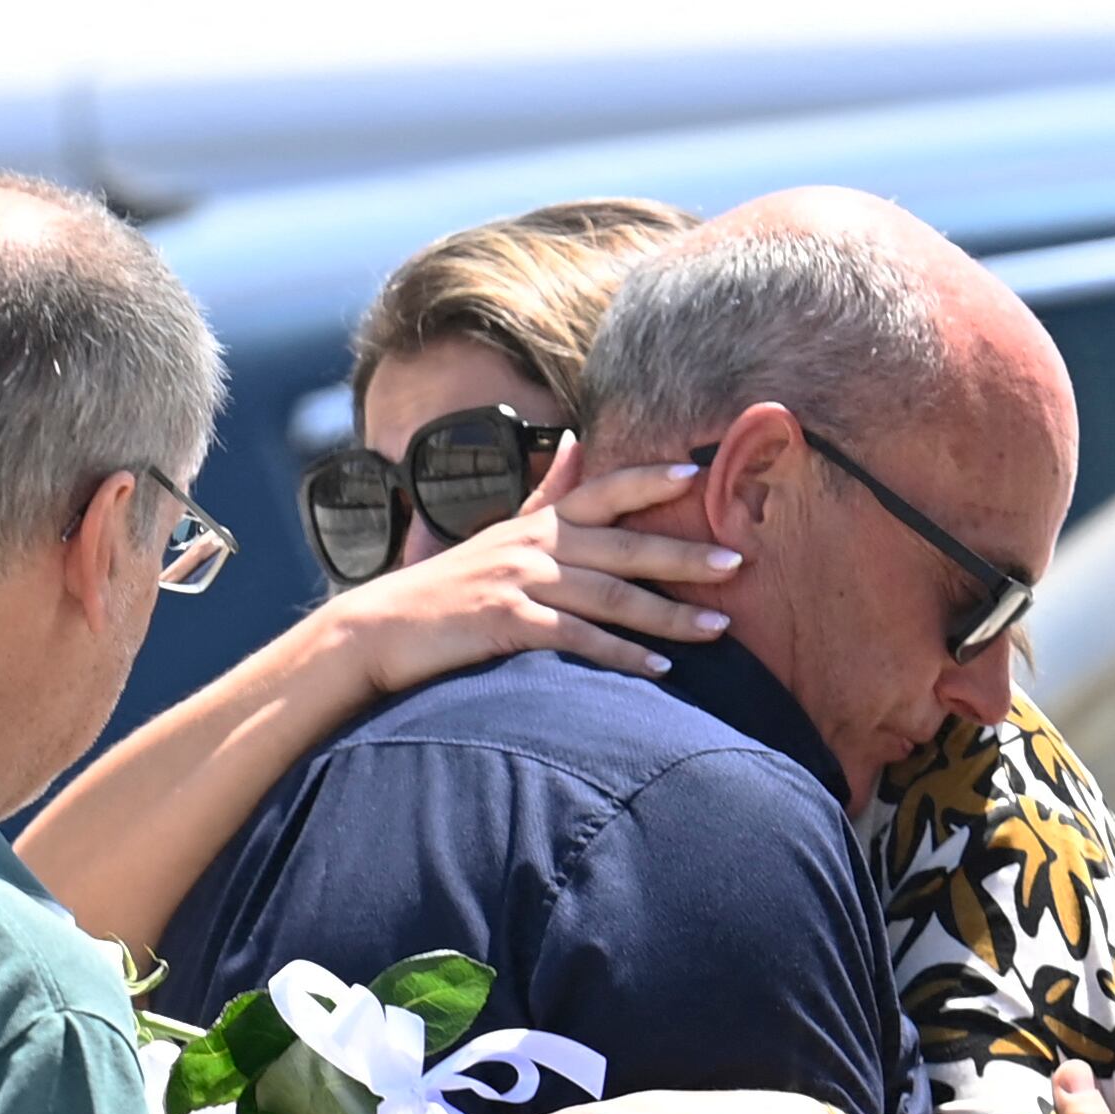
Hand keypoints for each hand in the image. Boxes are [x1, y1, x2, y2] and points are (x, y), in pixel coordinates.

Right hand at [333, 440, 738, 695]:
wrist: (378, 631)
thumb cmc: (442, 590)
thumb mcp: (495, 533)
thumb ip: (545, 496)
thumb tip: (578, 443)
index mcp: (535, 524)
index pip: (602, 492)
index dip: (649, 480)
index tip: (697, 476)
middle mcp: (533, 546)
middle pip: (624, 547)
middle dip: (685, 556)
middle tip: (737, 563)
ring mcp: (521, 584)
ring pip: (611, 597)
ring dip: (668, 615)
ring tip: (716, 628)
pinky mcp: (509, 624)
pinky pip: (579, 640)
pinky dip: (621, 655)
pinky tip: (659, 670)